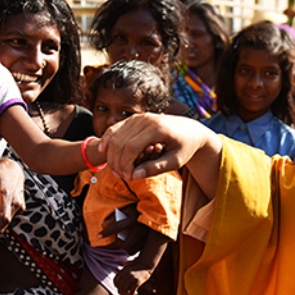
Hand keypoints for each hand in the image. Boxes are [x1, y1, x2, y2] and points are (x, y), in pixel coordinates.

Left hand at [99, 204, 147, 253]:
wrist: (155, 210)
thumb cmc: (138, 208)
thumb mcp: (126, 208)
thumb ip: (114, 216)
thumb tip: (103, 224)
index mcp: (134, 218)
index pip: (118, 227)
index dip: (107, 232)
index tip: (98, 236)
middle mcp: (141, 229)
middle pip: (124, 244)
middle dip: (114, 246)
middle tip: (106, 246)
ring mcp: (146, 237)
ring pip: (131, 249)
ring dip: (121, 249)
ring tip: (114, 247)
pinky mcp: (149, 241)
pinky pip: (137, 250)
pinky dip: (129, 250)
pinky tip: (124, 248)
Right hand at [100, 113, 216, 181]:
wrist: (191, 130)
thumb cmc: (185, 148)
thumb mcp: (175, 161)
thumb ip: (156, 168)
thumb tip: (134, 176)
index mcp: (158, 129)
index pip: (132, 147)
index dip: (126, 164)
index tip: (128, 177)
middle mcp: (146, 119)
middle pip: (120, 141)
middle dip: (117, 161)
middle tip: (121, 176)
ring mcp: (139, 117)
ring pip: (115, 134)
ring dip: (111, 154)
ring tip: (116, 170)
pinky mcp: (135, 118)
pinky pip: (116, 128)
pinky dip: (108, 139)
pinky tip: (103, 151)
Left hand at [115, 263, 152, 294]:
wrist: (146, 264)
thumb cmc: (137, 266)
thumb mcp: (128, 267)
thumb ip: (123, 273)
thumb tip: (120, 280)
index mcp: (123, 271)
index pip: (115, 281)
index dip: (116, 286)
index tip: (119, 288)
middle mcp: (126, 275)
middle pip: (119, 287)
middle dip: (121, 292)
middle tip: (123, 294)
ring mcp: (132, 278)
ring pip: (125, 290)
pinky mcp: (137, 282)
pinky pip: (132, 291)